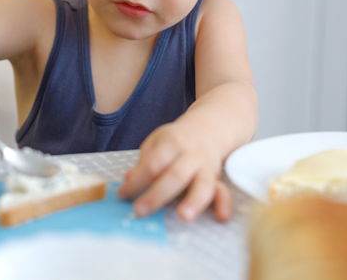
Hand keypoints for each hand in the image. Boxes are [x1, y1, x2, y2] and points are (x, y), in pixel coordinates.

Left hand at [117, 121, 232, 221]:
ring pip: (203, 184)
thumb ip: (143, 162)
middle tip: (140, 210)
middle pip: (175, 175)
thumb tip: (128, 180)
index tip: (123, 195)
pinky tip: (222, 217)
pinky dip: (224, 204)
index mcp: (171, 142)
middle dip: (157, 195)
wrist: (207, 129)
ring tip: (183, 216)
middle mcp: (191, 154)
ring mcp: (206, 167)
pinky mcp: (217, 179)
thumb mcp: (155, 143)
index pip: (152, 164)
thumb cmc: (175, 140)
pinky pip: (223, 191)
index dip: (136, 181)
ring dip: (194, 201)